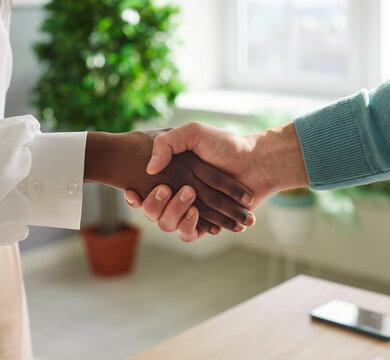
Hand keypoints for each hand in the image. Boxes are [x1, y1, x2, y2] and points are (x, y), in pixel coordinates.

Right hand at [125, 122, 308, 240]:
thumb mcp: (193, 132)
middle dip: (156, 203)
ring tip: (192, 200)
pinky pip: (190, 234)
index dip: (133, 196)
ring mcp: (192, 210)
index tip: (132, 190)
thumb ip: (166, 143)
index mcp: (170, 175)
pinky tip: (198, 215)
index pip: (142, 190)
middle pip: (152, 211)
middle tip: (171, 189)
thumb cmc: (226, 145)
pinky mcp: (207, 223)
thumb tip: (149, 170)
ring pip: (168, 224)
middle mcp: (177, 194)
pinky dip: (193, 227)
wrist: (257, 162)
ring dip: (175, 214)